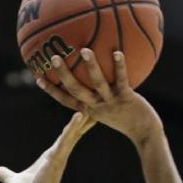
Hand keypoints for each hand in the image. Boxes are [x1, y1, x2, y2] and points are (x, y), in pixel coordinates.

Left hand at [0, 111, 93, 182]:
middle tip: (92, 107)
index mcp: (50, 158)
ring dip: (80, 121)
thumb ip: (4, 174)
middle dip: (81, 122)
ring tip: (89, 106)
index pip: (64, 139)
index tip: (80, 116)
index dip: (72, 128)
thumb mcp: (12, 181)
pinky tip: (78, 116)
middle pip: (72, 135)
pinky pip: (65, 139)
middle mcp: (57, 157)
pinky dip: (72, 127)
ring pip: (71, 135)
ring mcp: (58, 158)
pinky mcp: (56, 159)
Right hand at [38, 49, 162, 149]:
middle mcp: (96, 106)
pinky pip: (122, 80)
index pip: (65, 99)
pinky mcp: (126, 99)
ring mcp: (111, 102)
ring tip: (84, 50)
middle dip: (63, 74)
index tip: (38, 78)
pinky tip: (118, 52)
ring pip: (97, 84)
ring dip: (91, 67)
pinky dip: (120, 66)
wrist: (144, 132)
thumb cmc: (126, 116)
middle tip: (53, 57)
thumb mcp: (109, 105)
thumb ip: (100, 92)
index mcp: (89, 108)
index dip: (51, 90)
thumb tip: (94, 73)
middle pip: (75, 90)